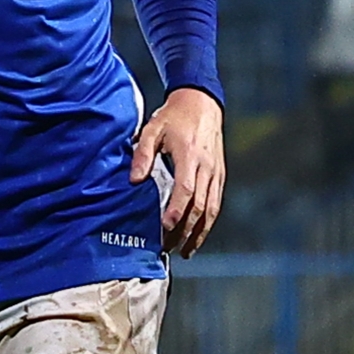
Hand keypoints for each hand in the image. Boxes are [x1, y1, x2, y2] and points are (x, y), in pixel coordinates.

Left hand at [130, 87, 224, 257]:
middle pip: (199, 205)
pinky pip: (216, 203)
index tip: (165, 228)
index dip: (176, 211)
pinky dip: (208, 222)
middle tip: (168, 247)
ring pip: (211, 209)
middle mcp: (206, 166)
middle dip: (184, 230)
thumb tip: (134, 180)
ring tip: (186, 251)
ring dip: (199, 232)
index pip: (186, 189)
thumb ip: (142, 154)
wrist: (202, 102)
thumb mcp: (153, 129)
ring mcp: (216, 172)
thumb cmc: (173, 117)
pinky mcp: (220, 174)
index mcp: (189, 155)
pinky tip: (198, 235)